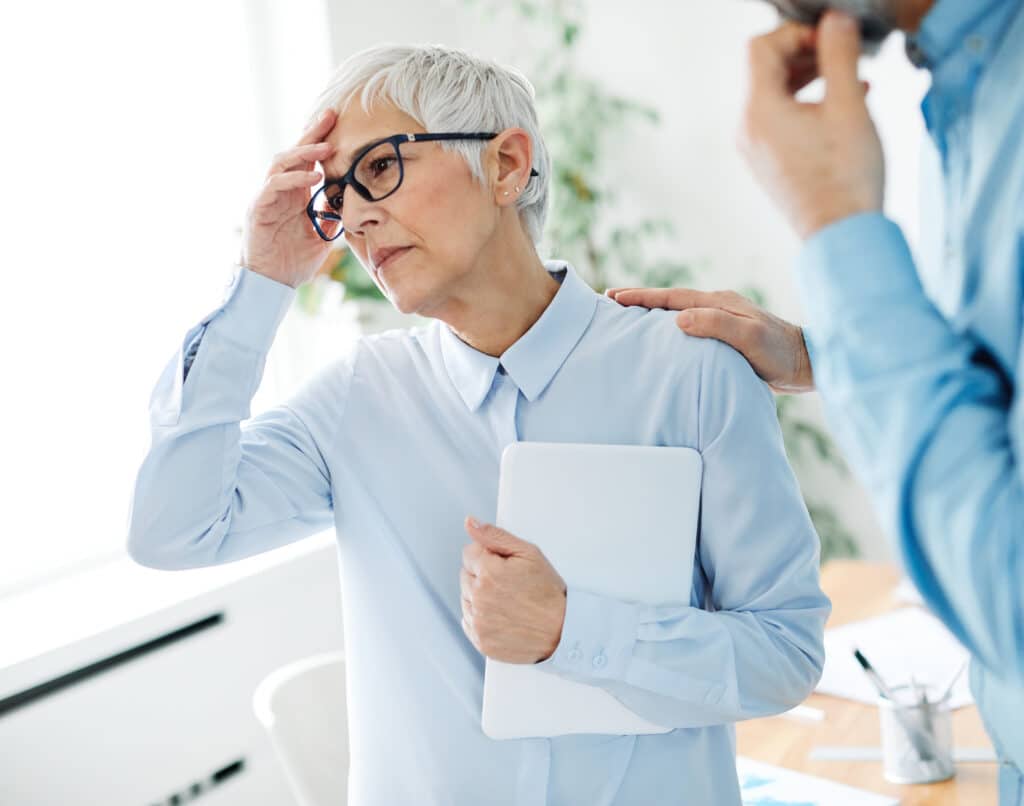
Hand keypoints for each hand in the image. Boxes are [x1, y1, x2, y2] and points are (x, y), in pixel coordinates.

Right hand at [240, 108, 337, 287]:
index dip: (321, 141)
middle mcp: (281, 190)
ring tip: (325, 148)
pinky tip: (312, 177)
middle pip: (295, 153)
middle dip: (312, 134)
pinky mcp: (259, 208)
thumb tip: (351, 205)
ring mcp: (268, 197)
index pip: (308, 160)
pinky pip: (274, 186)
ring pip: (282, 163)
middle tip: (330, 117)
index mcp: (296, 194)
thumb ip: (333, 218)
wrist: (272, 283)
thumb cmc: (293, 261)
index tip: (339, 123)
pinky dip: (293, 179)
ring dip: (304, 154)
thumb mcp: (323, 237)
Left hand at [460, 517, 566, 663]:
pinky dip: (481, 617)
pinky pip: (468, 621)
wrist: (563, 631)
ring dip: (480, 596)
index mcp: (488, 572)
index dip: (489, 556)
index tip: (506, 566)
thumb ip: (495, 536)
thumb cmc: (548, 592)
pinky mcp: (480, 640)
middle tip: (510, 584)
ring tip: (507, 601)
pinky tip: (502, 615)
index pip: (469, 552)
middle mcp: (478, 597)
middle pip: (466, 575)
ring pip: (466, 598)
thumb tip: (470, 523)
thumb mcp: (528, 553)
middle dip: (483, 575)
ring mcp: (478, 621)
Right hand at [606, 287, 813, 392]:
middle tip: (610, 300)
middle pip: (671, 300)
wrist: (807, 365)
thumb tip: (678, 319)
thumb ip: (716, 325)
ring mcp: (722, 321)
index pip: (672, 297)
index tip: (615, 297)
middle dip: (641, 300)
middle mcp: (718, 307)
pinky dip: (669, 328)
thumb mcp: (749, 337)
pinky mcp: (727, 338)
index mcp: (719, 303)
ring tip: (627, 318)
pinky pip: (690, 328)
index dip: (642, 297)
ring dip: (653, 313)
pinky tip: (662, 338)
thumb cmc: (779, 353)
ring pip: (679, 313)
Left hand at [739, 11, 883, 238]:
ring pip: (774, 95)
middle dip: (804, 53)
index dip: (796, 33)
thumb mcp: (849, 105)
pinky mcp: (768, 163)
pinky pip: (779, 120)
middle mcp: (747, 129)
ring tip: (850, 76)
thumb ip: (840, 55)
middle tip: (843, 53)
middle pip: (765, 69)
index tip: (832, 38)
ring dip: (809, 77)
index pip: (760, 47)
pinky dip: (806, 104)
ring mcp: (755, 149)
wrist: (841, 235)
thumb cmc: (846, 175)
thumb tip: (835, 20)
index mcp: (759, 111)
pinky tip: (845, 104)